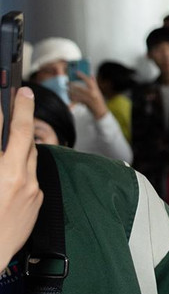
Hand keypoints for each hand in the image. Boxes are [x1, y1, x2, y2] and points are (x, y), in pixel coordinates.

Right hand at [0, 89, 42, 262]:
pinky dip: (25, 167)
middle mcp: (15, 177)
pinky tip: (15, 167)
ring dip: (25, 142)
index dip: (5, 112)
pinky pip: (33, 175)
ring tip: (19, 130)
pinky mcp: (38, 200)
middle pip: (24, 136)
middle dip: (24, 112)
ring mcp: (30, 189)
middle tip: (25, 94)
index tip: (10, 94)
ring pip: (31, 155)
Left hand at [68, 70, 107, 117]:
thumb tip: (91, 75)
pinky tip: (69, 97)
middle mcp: (92, 93)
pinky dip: (71, 98)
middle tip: (66, 83)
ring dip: (69, 92)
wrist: (100, 111)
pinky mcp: (85, 103)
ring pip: (75, 94)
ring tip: (66, 90)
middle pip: (79, 87)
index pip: (88, 80)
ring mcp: (88, 98)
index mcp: (95, 89)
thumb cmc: (99, 101)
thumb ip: (94, 83)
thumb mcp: (97, 91)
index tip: (77, 72)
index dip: (82, 75)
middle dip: (71, 85)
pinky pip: (75, 100)